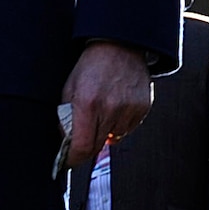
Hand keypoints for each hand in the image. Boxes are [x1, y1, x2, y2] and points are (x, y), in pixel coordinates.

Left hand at [61, 41, 152, 168]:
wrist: (118, 48)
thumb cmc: (90, 66)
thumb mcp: (69, 88)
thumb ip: (67, 115)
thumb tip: (66, 141)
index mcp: (87, 103)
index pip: (82, 145)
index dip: (74, 158)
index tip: (69, 161)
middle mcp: (110, 109)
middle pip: (98, 146)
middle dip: (87, 146)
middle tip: (82, 138)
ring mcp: (128, 110)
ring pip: (113, 138)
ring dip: (104, 133)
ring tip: (101, 110)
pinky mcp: (142, 109)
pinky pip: (127, 128)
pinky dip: (118, 124)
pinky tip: (114, 107)